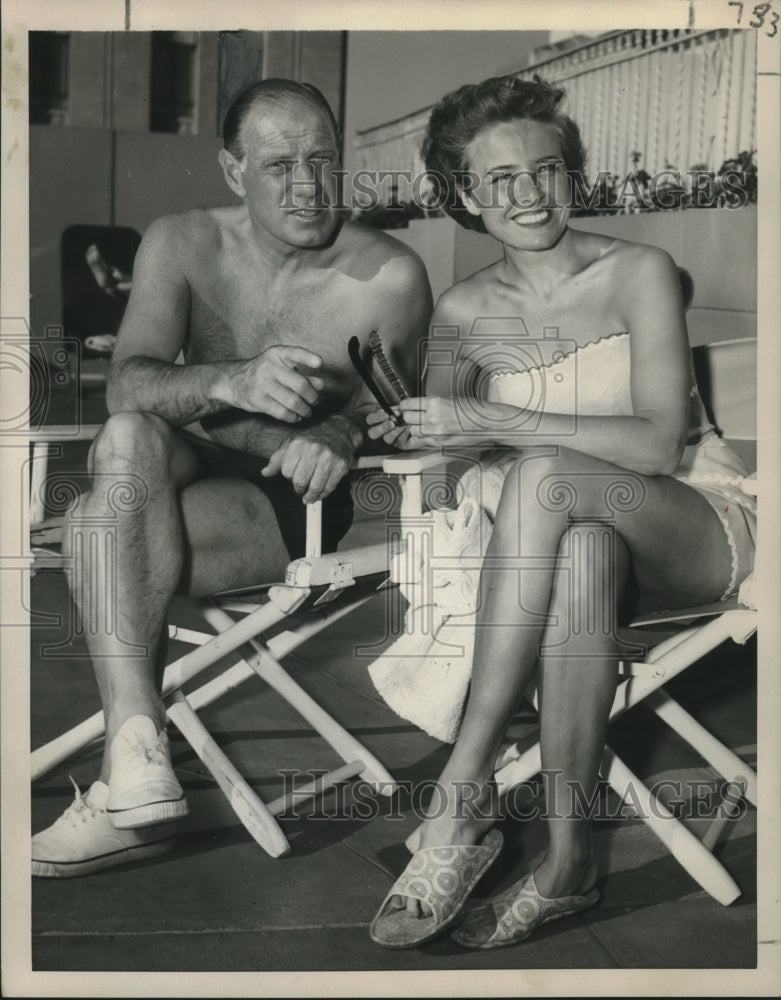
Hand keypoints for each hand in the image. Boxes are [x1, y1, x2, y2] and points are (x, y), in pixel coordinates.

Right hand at [229, 345, 324, 421]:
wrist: (234, 381)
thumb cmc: (266, 373)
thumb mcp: (282, 367)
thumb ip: (302, 374)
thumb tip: (321, 385)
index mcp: (277, 354)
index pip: (294, 353)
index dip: (308, 357)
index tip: (319, 362)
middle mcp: (269, 367)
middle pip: (300, 384)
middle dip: (312, 396)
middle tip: (315, 401)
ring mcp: (262, 384)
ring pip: (293, 402)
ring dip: (305, 410)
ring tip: (307, 411)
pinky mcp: (257, 400)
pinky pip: (283, 413)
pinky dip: (293, 417)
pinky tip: (296, 416)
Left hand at [261, 417, 357, 502]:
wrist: (339, 430)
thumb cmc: (312, 438)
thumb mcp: (291, 444)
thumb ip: (277, 459)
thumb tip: (265, 473)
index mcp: (298, 444)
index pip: (286, 471)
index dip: (288, 477)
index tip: (293, 478)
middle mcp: (313, 450)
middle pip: (300, 481)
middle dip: (299, 489)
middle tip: (301, 489)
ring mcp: (328, 458)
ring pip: (315, 487)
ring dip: (311, 496)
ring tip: (309, 496)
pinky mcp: (340, 465)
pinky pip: (329, 487)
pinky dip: (323, 494)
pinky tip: (320, 493)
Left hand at [367, 396, 485, 448]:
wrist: (486, 423)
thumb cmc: (472, 410)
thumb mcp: (449, 400)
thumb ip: (431, 404)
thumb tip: (416, 407)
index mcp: (435, 402)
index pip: (408, 404)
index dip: (404, 406)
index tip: (404, 407)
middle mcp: (433, 417)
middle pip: (407, 418)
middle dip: (409, 417)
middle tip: (414, 416)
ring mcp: (435, 431)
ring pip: (413, 430)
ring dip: (416, 428)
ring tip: (425, 425)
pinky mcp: (439, 442)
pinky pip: (422, 440)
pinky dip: (424, 436)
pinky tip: (431, 432)